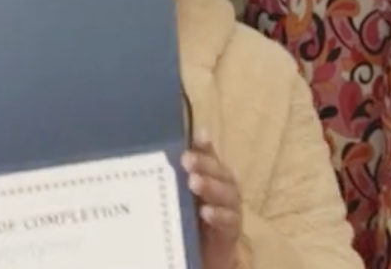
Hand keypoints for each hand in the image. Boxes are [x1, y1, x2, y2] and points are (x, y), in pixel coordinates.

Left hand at [186, 132, 244, 268]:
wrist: (204, 254)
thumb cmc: (190, 219)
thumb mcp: (179, 195)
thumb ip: (174, 176)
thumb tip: (159, 152)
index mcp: (211, 176)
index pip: (209, 156)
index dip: (205, 146)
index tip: (197, 136)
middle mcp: (224, 188)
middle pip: (219, 172)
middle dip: (205, 164)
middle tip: (187, 160)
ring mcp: (230, 209)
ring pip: (227, 193)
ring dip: (211, 187)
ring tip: (194, 183)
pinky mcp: (231, 230)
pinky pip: (229, 221)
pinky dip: (219, 216)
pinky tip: (207, 212)